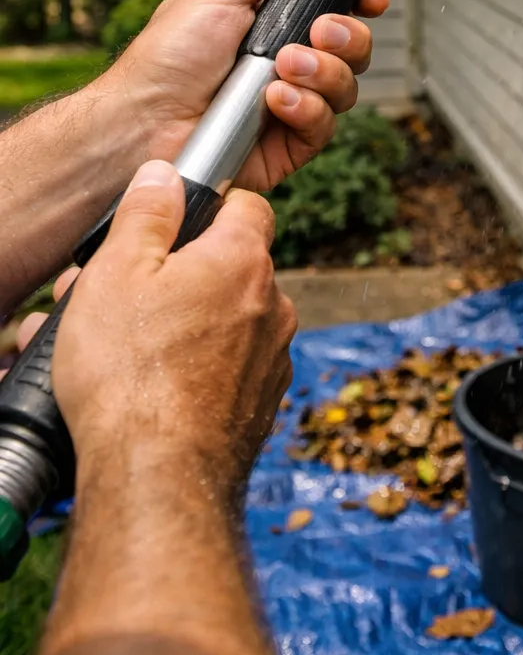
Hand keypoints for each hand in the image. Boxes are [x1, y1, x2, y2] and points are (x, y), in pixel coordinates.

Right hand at [52, 159, 295, 496]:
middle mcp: (274, 305)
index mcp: (244, 261)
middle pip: (229, 268)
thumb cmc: (130, 376)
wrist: (157, 479)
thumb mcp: (116, 274)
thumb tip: (166, 174)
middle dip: (177, 277)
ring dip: (181, 325)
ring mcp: (272, 359)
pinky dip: (195, 369)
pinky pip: (228, 368)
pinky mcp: (261, 405)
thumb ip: (146, 215)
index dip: (208, 211)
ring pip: (226, 322)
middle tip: (117, 300)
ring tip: (118, 350)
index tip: (170, 230)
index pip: (247, 207)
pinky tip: (149, 387)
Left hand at [102, 0, 389, 192]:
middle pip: (354, 45)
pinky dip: (305, 109)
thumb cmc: (167, 57)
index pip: (338, 5)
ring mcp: (292, 102)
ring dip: (323, 73)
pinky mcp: (290, 144)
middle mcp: (288, 60)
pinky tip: (274, 101)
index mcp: (274, 20)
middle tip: (318, 31)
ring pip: (347, 86)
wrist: (142, 124)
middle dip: (347, 35)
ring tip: (281, 69)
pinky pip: (325, 125)